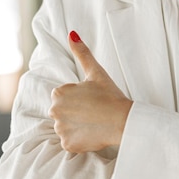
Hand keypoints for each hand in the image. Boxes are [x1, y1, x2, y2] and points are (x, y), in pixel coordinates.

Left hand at [49, 31, 132, 152]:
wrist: (123, 121)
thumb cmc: (111, 95)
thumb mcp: (96, 72)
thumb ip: (82, 53)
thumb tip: (71, 34)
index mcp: (59, 93)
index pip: (64, 96)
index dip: (80, 98)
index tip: (93, 100)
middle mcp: (55, 111)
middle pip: (63, 112)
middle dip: (76, 113)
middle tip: (94, 112)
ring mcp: (61, 129)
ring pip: (66, 128)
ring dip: (77, 127)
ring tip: (94, 123)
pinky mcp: (68, 144)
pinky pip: (71, 142)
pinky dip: (80, 140)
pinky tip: (93, 134)